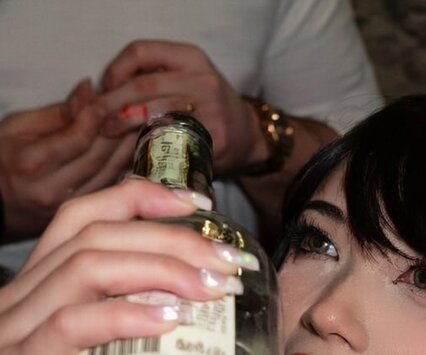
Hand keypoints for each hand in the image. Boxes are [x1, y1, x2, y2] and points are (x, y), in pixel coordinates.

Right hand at [0, 93, 136, 240]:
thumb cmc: (3, 159)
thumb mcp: (18, 127)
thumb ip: (58, 113)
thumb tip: (90, 91)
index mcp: (32, 163)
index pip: (78, 137)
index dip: (101, 115)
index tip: (117, 97)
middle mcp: (52, 189)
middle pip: (99, 156)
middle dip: (121, 129)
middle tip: (140, 108)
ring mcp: (68, 207)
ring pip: (109, 174)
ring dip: (129, 148)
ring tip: (142, 126)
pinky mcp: (80, 215)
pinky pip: (110, 188)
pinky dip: (125, 167)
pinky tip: (135, 151)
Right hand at [0, 178, 250, 354]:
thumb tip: (194, 346)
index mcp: (38, 295)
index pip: (85, 220)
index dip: (142, 200)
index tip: (202, 207)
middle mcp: (24, 300)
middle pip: (99, 235)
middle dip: (174, 238)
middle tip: (229, 260)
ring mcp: (16, 330)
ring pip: (87, 268)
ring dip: (162, 269)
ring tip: (212, 287)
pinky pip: (71, 326)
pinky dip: (125, 316)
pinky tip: (169, 321)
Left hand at [98, 40, 264, 174]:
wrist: (247, 137)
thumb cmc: (206, 109)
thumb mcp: (185, 80)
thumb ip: (151, 80)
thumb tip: (100, 93)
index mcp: (190, 57)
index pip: (141, 51)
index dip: (115, 69)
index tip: (103, 87)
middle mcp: (202, 78)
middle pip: (144, 84)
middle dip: (113, 101)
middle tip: (95, 117)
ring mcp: (211, 108)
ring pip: (155, 111)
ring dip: (124, 122)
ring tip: (107, 131)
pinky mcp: (214, 138)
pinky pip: (174, 140)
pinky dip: (148, 144)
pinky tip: (133, 148)